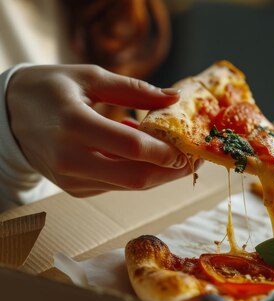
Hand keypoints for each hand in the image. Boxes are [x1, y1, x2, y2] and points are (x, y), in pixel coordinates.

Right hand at [6, 64, 194, 196]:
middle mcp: (71, 158)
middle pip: (136, 177)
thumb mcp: (90, 78)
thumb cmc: (51, 89)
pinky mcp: (76, 189)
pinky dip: (139, 172)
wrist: (7, 115)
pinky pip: (118, 185)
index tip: (191, 145)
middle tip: (194, 158)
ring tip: (179, 156)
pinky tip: (149, 156)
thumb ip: (135, 90)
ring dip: (160, 173)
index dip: (167, 151)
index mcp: (74, 124)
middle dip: (172, 171)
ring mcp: (72, 179)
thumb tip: (174, 98)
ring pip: (130, 186)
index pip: (132, 148)